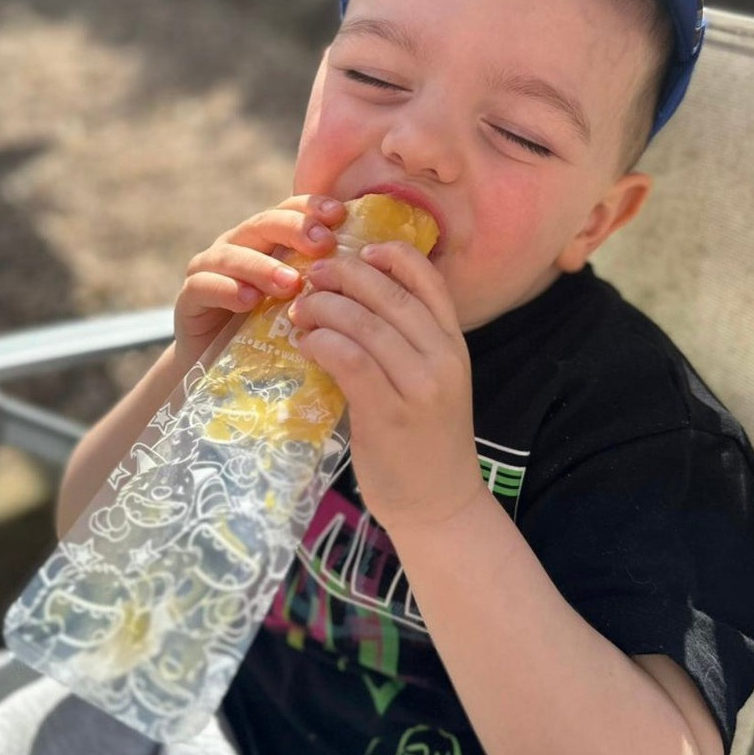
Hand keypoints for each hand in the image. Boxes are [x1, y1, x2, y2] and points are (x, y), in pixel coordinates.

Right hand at [174, 195, 344, 365]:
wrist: (224, 370)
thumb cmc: (274, 335)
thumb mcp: (304, 305)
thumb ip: (329, 284)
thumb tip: (376, 272)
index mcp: (270, 241)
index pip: (291, 210)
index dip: (313, 207)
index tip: (340, 215)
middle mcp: (240, 245)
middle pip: (264, 224)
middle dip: (294, 229)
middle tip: (322, 244)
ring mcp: (211, 268)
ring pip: (233, 254)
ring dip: (263, 266)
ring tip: (291, 283)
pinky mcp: (190, 298)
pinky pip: (204, 286)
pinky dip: (226, 290)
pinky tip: (248, 301)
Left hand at [288, 241, 484, 534]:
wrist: (439, 504)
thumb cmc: (426, 440)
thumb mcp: (432, 382)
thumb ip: (407, 344)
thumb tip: (356, 302)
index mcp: (454, 345)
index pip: (429, 281)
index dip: (394, 255)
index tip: (361, 250)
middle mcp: (443, 359)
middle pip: (390, 294)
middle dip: (345, 275)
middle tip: (313, 273)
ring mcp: (418, 387)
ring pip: (365, 323)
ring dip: (324, 307)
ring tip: (299, 309)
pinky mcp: (388, 414)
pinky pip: (349, 359)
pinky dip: (321, 341)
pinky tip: (305, 343)